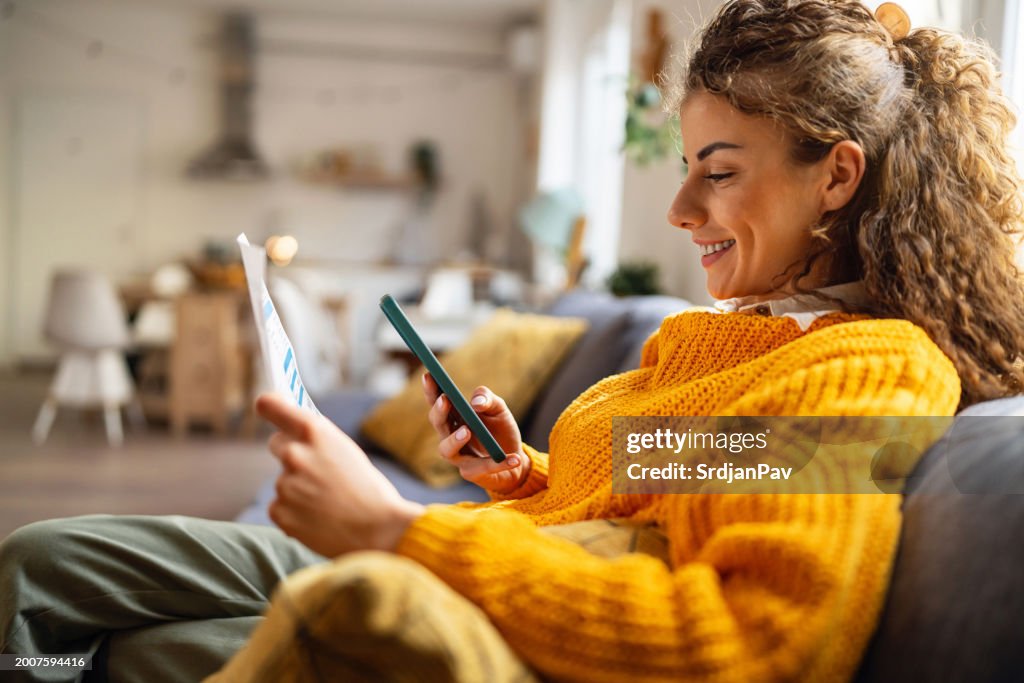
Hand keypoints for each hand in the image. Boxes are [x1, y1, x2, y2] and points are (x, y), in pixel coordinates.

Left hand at [256, 393, 424, 557]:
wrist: (379, 530)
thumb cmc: (368, 489)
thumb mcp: (346, 451)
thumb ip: (318, 440)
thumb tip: (294, 433)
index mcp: (314, 432)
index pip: (270, 405)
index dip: (269, 407)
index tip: (267, 408)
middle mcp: (294, 454)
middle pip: (276, 444)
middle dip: (290, 453)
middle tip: (315, 470)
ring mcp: (284, 484)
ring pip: (283, 480)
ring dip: (297, 489)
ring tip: (327, 503)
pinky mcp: (280, 512)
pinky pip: (280, 506)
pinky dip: (294, 513)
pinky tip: (318, 518)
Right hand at [422, 373, 529, 494]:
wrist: (516, 460)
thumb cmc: (502, 431)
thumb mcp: (499, 409)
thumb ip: (488, 399)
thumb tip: (476, 402)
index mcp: (455, 417)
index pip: (437, 401)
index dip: (431, 390)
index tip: (429, 375)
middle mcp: (450, 436)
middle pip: (437, 424)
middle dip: (439, 412)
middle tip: (444, 400)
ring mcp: (458, 456)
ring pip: (446, 450)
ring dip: (454, 439)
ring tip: (466, 430)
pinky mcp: (472, 473)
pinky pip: (481, 468)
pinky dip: (498, 463)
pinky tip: (514, 458)